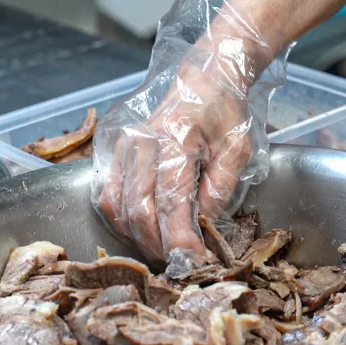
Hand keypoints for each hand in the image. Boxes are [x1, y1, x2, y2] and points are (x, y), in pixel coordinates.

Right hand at [97, 64, 255, 259]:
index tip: (193, 262)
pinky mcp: (116, 151)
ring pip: (119, 207)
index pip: (170, 203)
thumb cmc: (225, 114)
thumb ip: (220, 190)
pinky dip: (122, 220)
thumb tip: (202, 227)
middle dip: (158, 245)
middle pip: (139, 211)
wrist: (205, 80)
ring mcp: (124, 147)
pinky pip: (108, 195)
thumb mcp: (237, 150)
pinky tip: (141, 232)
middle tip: (180, 264)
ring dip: (139, 237)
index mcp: (175, 141)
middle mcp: (141, 144)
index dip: (179, 239)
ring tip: (164, 251)